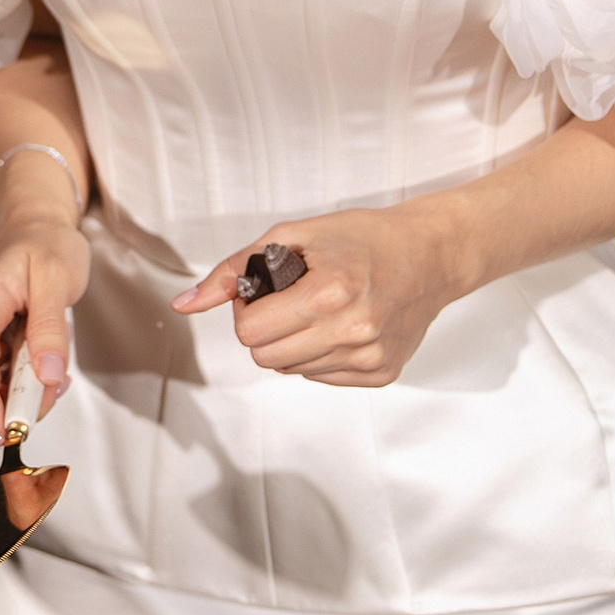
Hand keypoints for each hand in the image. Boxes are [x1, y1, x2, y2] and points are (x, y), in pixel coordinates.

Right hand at [0, 215, 90, 440]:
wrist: (38, 228)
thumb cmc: (46, 246)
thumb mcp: (57, 280)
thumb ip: (51, 329)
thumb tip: (47, 375)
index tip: (3, 428)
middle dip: (13, 399)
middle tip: (51, 399)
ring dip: (23, 391)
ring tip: (57, 380)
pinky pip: (1, 371)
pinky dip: (25, 380)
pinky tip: (48, 371)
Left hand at [173, 204, 463, 385]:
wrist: (431, 254)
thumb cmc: (362, 238)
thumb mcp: (290, 237)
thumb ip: (232, 271)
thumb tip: (183, 305)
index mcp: (329, 293)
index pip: (249, 333)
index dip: (247, 309)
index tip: (265, 291)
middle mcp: (353, 331)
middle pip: (265, 359)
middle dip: (265, 330)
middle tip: (288, 301)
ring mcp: (370, 357)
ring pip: (292, 371)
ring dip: (293, 344)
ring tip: (319, 309)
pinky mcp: (382, 373)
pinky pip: (322, 377)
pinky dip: (320, 354)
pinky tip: (341, 325)